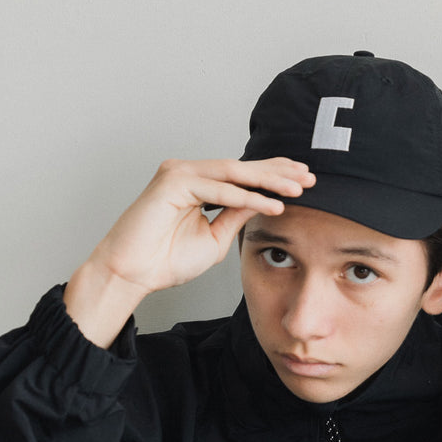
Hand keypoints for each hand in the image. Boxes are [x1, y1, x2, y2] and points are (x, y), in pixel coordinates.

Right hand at [64, 157, 313, 346]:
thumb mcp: (215, 238)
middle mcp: (188, 173)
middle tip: (309, 176)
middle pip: (240, 167)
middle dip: (277, 172)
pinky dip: (245, 197)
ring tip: (297, 189)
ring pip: (232, 173)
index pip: (241, 175)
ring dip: (267, 181)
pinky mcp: (171, 182)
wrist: (132, 274)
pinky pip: (217, 189)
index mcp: (198, 184)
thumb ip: (237, 216)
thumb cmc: (165, 260)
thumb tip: (265, 200)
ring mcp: (178, 173)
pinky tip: (270, 204)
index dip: (273, 176)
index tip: (303, 182)